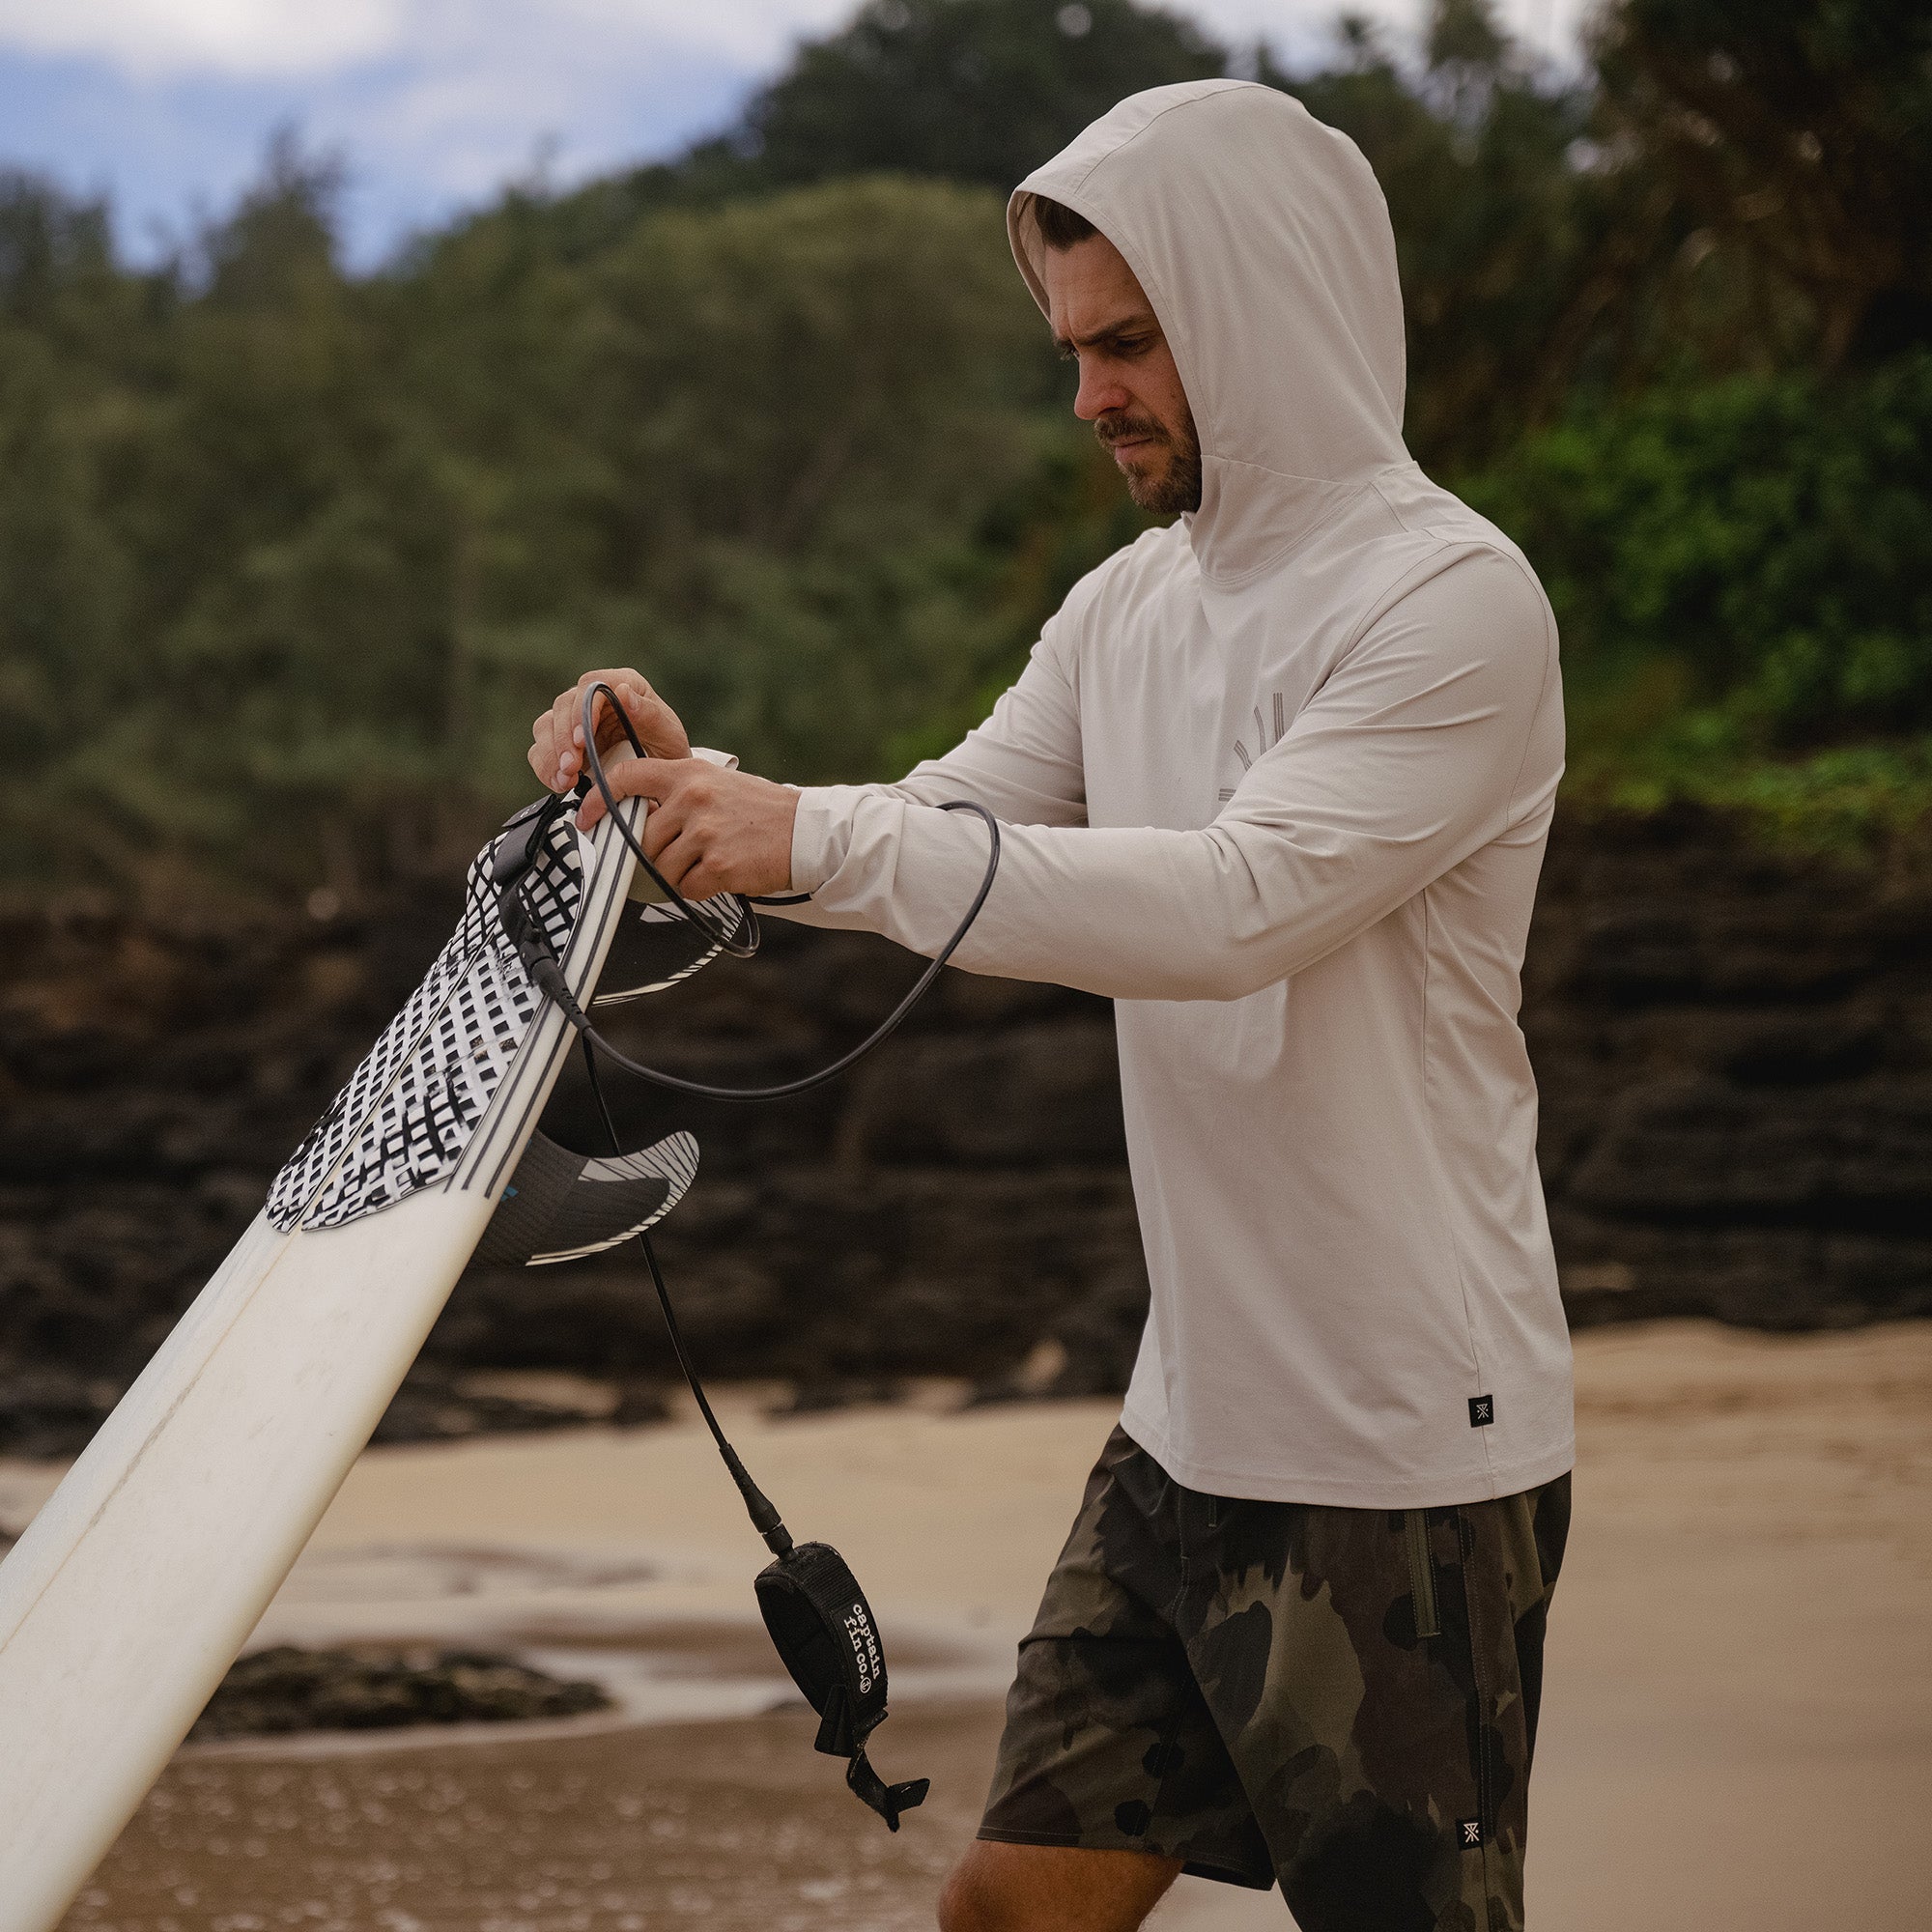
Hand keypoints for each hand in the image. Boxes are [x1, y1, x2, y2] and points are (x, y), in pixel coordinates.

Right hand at [528, 668, 690, 793]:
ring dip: (551, 755)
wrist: (661, 776)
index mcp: (620, 683)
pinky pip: (541, 750)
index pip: (590, 685)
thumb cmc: (667, 749)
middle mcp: (593, 698)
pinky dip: (545, 767)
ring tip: (566, 778)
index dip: (581, 711)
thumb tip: (624, 691)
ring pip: (546, 727)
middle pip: (563, 706)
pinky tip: (559, 782)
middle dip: (563, 739)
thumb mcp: (668, 734)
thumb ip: (649, 713)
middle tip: (571, 767)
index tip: (581, 739)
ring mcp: (574, 720)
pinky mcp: (563, 744)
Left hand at [579, 756, 798, 900]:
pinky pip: (686, 888)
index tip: (586, 817)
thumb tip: (635, 813)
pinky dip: (698, 888)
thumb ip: (677, 792)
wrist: (806, 832)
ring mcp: (705, 832)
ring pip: (661, 866)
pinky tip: (720, 875)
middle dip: (655, 852)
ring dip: (679, 873)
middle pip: (642, 837)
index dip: (599, 799)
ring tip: (707, 862)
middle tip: (680, 854)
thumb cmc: (761, 811)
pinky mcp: (718, 865)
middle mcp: (693, 799)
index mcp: (688, 774)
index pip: (628, 777)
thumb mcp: (716, 783)